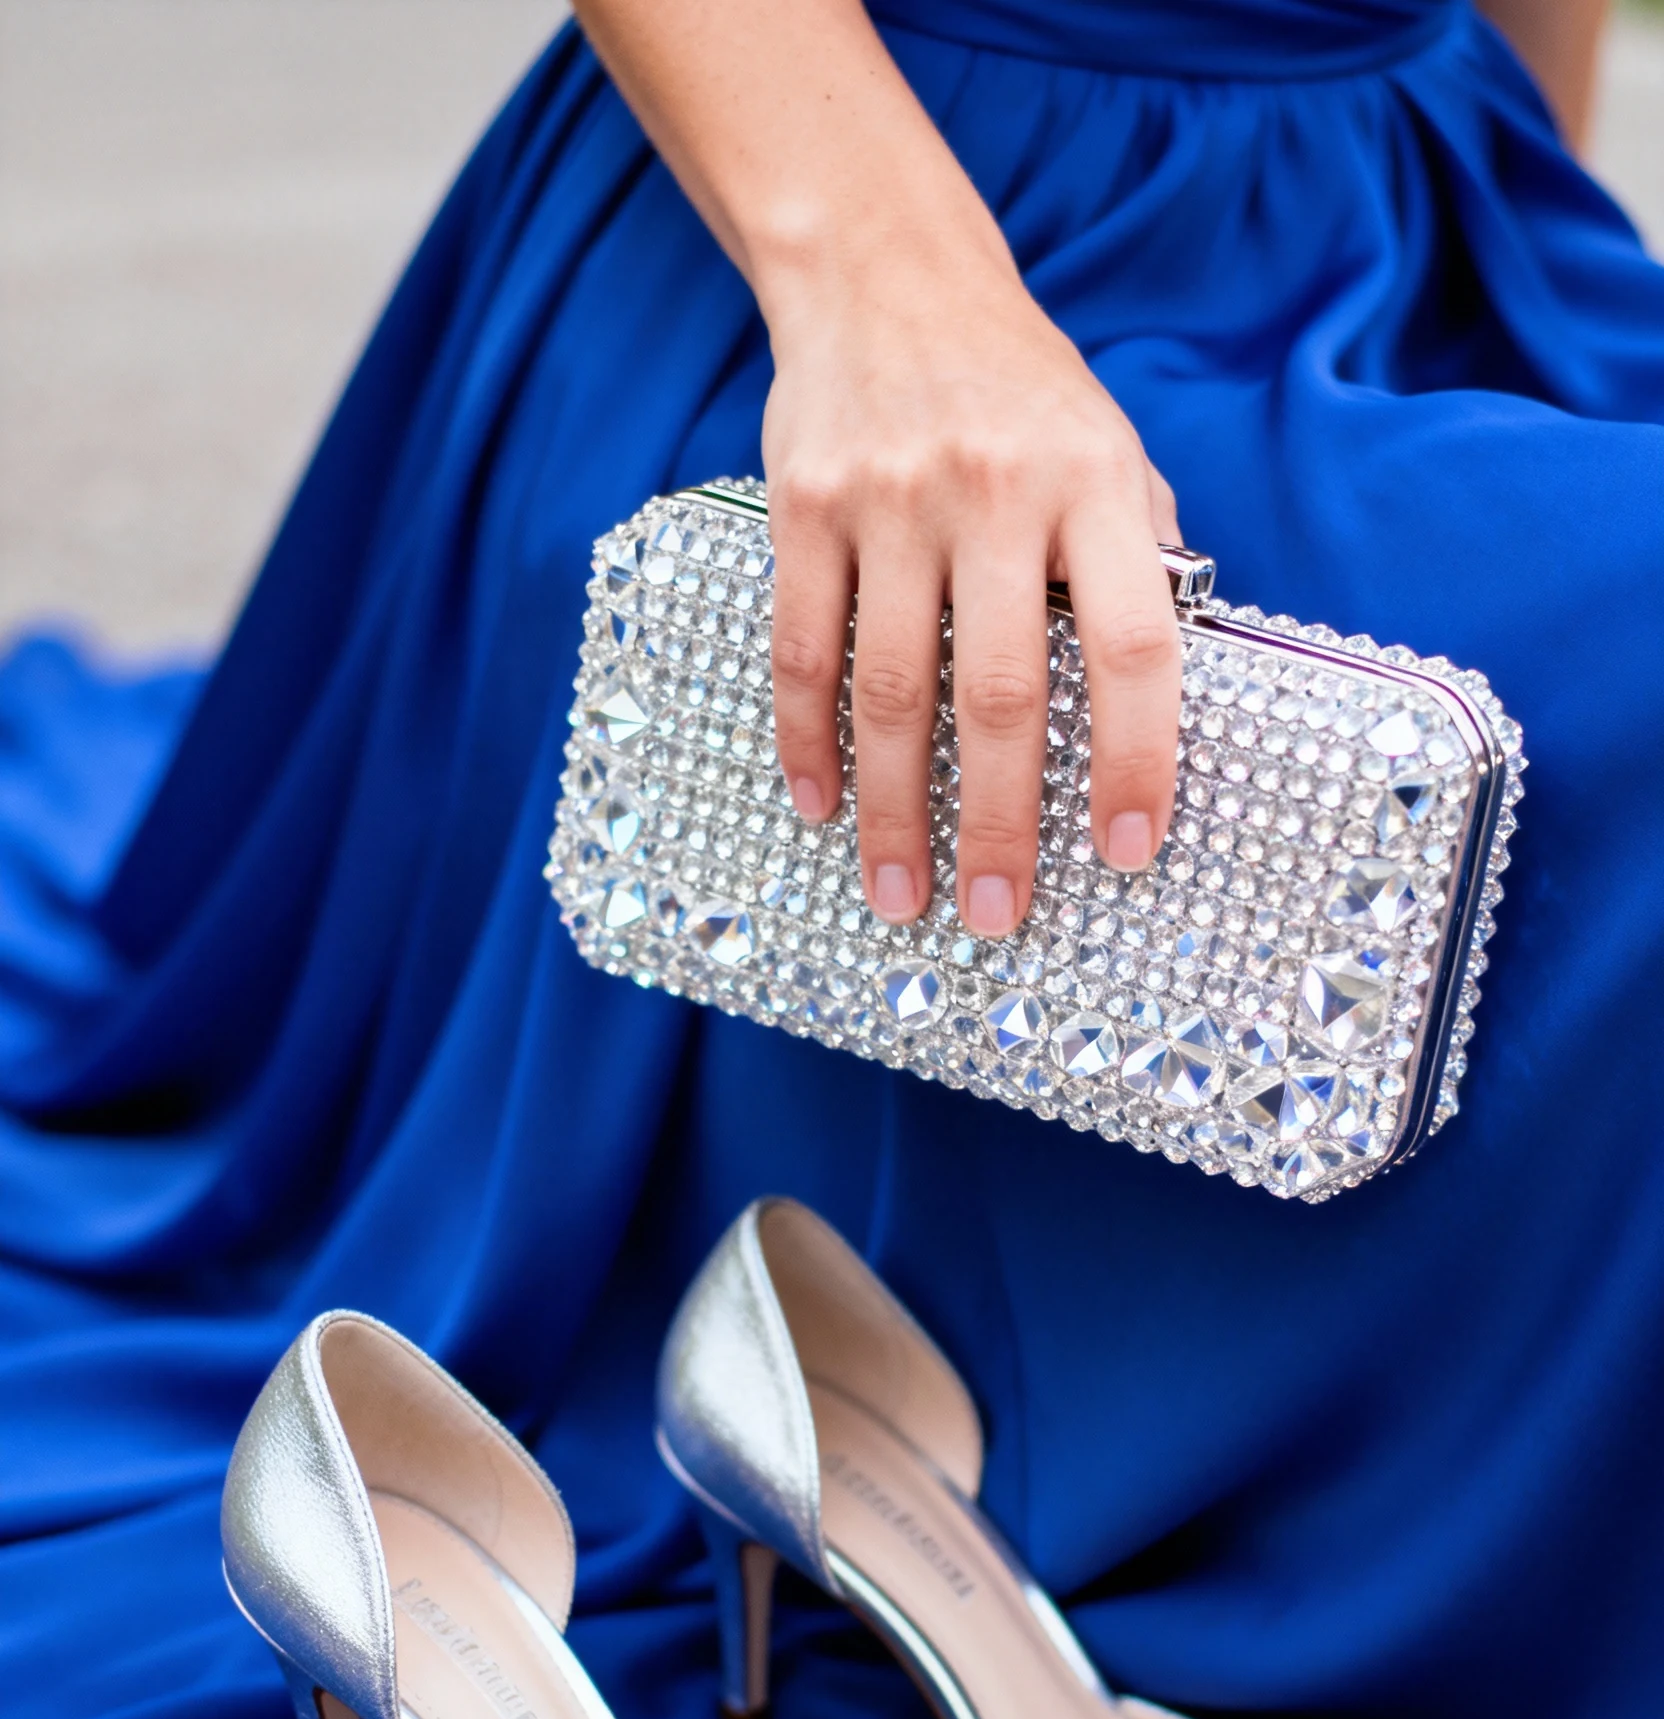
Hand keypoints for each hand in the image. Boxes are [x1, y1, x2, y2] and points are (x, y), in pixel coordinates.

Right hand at [760, 224, 1181, 936]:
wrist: (887, 271)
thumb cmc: (1017, 388)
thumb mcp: (1109, 446)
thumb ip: (1140, 556)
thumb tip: (1168, 686)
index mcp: (1093, 483)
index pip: (1134, 644)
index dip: (1139, 758)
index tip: (1132, 851)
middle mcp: (995, 491)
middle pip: (1002, 692)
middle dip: (1003, 822)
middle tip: (997, 914)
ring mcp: (892, 499)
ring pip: (894, 689)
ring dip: (897, 811)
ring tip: (902, 895)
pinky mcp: (806, 506)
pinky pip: (805, 648)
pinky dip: (810, 740)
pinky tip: (823, 806)